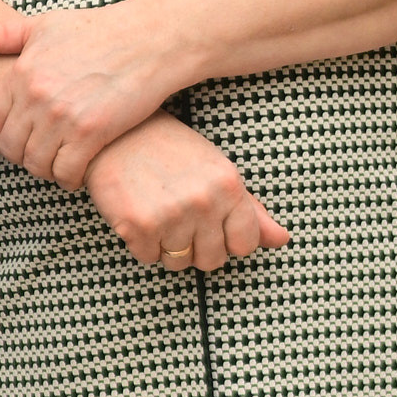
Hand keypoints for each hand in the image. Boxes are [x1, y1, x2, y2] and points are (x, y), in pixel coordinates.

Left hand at [0, 0, 176, 185]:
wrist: (149, 39)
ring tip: (59, 162)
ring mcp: (63, 116)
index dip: (2, 134)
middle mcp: (37, 95)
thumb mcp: (43, 26)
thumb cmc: (98, 30)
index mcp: (21, 72)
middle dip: (23, 155)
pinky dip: (69, 178)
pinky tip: (78, 170)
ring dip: (46, 169)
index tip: (19, 136)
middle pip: (11, 148)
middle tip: (41, 153)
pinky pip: (65, 172)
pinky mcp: (91, 133)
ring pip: (36, 164)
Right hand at [84, 115, 287, 269]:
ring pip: (179, 263)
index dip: (227, 239)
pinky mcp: (137, 227)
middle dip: (197, 247)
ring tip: (159, 213)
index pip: (245, 245)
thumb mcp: (216, 171)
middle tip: (180, 216)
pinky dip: (142, 243)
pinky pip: (149, 258)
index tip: (211, 223)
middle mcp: (204, 202)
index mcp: (229, 185)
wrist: (114, 133)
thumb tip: (282, 240)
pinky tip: (139, 212)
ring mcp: (170, 216)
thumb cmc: (169, 149)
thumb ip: (252, 210)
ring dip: (168, 246)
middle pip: (212, 261)